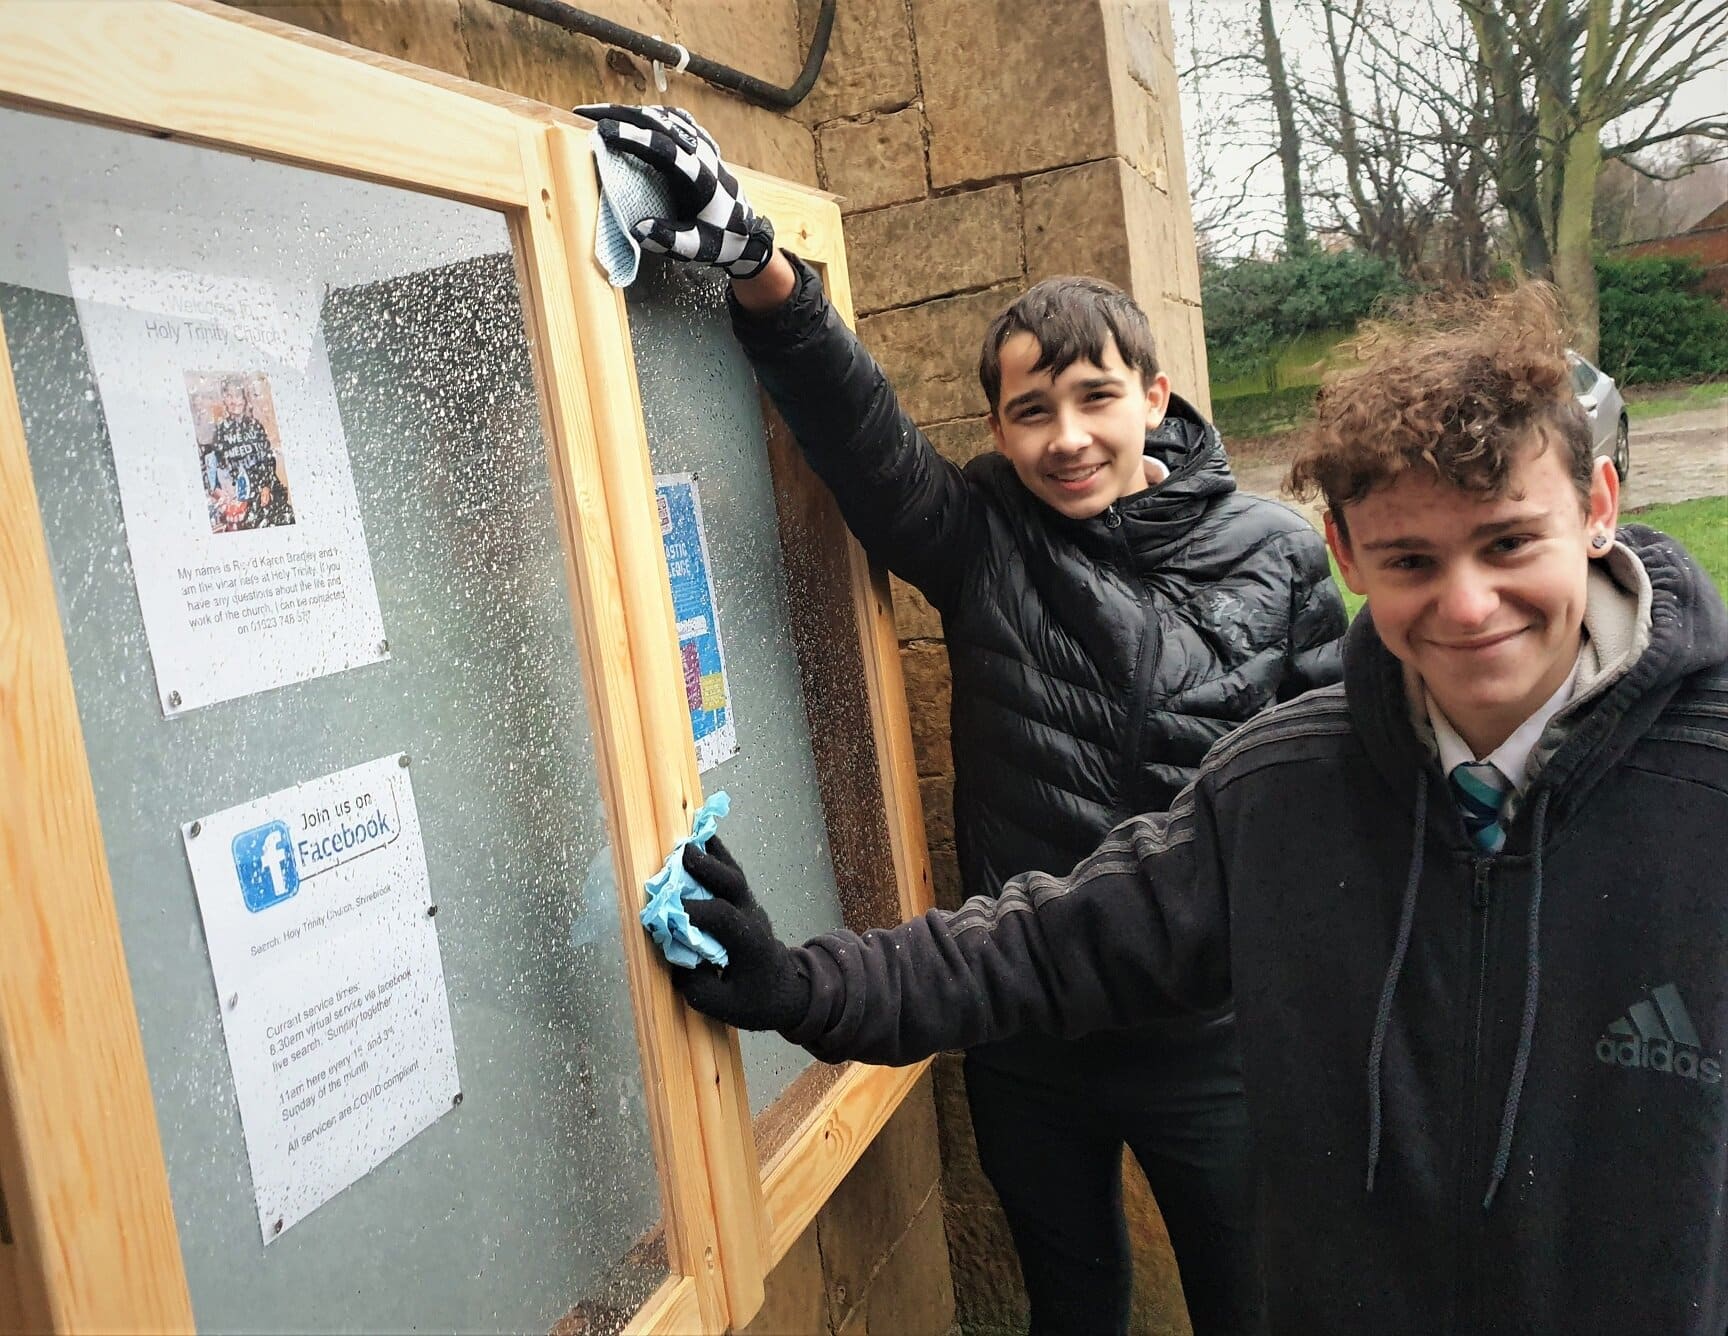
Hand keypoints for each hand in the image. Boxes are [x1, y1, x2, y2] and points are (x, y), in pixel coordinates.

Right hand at [575, 103, 775, 278]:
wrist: (746, 234)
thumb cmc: (719, 241)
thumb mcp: (696, 248)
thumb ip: (670, 239)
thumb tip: (639, 230)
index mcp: (700, 177)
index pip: (663, 148)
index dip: (633, 137)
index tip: (603, 131)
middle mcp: (702, 154)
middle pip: (658, 123)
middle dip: (620, 115)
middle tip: (584, 114)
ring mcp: (703, 145)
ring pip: (664, 117)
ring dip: (631, 112)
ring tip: (599, 115)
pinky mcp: (701, 143)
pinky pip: (673, 120)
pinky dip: (649, 116)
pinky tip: (630, 117)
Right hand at [674, 837, 810, 1030]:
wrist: (790, 992)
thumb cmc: (757, 1000)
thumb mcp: (725, 1007)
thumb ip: (698, 987)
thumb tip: (675, 961)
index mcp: (750, 943)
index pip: (723, 918)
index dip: (695, 911)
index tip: (667, 913)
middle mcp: (752, 918)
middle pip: (733, 885)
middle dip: (708, 868)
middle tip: (681, 853)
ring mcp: (751, 907)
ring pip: (734, 874)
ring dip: (712, 854)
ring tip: (690, 835)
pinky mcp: (745, 903)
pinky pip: (732, 875)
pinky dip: (717, 856)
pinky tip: (701, 841)